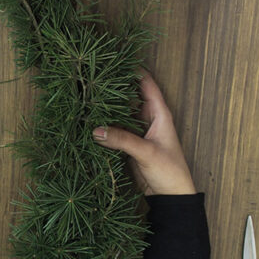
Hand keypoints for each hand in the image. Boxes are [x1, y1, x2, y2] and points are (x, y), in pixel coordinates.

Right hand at [92, 71, 195, 195]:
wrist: (171, 197)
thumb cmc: (169, 171)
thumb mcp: (146, 153)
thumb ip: (122, 140)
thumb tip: (95, 129)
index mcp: (159, 114)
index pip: (146, 84)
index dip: (132, 70)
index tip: (113, 60)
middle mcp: (149, 119)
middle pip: (130, 96)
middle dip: (114, 88)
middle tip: (93, 78)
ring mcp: (139, 132)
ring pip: (121, 113)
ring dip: (107, 108)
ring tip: (87, 96)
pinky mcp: (131, 145)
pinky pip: (116, 130)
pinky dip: (105, 125)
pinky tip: (90, 121)